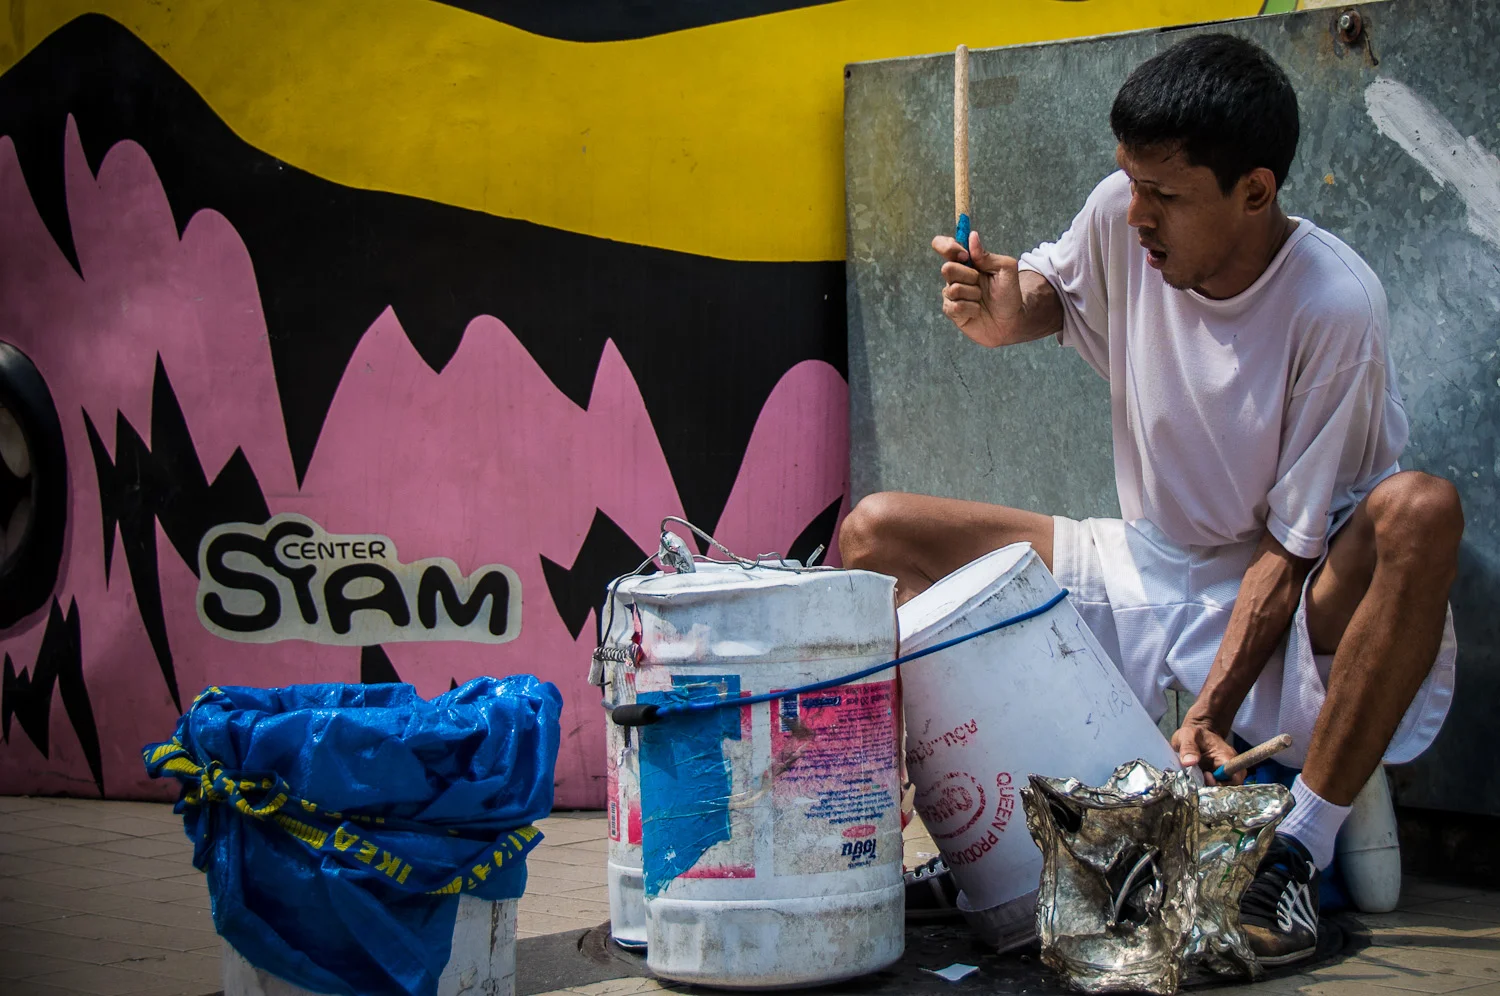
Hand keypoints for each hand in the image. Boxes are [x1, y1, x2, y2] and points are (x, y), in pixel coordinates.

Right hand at [930, 230, 1025, 346]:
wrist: (1011, 320)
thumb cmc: (1008, 294)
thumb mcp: (1007, 269)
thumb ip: (988, 255)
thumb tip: (972, 236)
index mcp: (965, 261)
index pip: (942, 245)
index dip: (948, 246)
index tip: (965, 255)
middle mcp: (955, 276)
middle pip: (947, 268)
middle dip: (968, 276)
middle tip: (980, 282)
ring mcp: (951, 294)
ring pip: (953, 289)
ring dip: (973, 294)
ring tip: (981, 298)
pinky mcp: (951, 311)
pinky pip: (955, 306)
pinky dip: (971, 309)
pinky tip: (977, 311)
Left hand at [1170, 712, 1243, 784]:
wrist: (1195, 733)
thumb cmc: (1193, 733)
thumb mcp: (1187, 736)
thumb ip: (1188, 747)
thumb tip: (1189, 762)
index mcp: (1226, 757)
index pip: (1235, 777)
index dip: (1223, 783)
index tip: (1206, 776)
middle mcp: (1228, 767)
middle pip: (1229, 787)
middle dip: (1213, 788)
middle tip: (1197, 782)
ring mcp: (1222, 774)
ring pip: (1221, 790)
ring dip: (1208, 789)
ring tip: (1195, 783)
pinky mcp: (1215, 778)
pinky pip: (1213, 788)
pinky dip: (1205, 788)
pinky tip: (1195, 784)